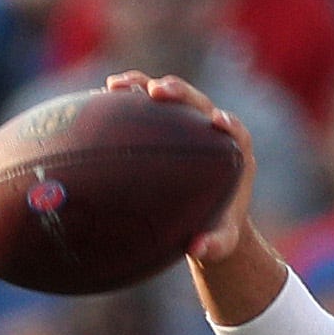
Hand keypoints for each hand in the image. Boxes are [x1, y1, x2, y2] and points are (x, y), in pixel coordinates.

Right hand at [112, 70, 258, 262]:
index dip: (227, 122)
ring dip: (143, 85)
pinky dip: (124, 99)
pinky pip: (142, 105)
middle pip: (198, 102)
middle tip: (158, 91)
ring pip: (166, 97)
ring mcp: (184, 123)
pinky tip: (98, 97)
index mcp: (234, 153)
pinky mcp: (162, 123)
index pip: (235, 130)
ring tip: (116, 85)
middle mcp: (210, 130)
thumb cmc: (217, 229)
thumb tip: (197, 250)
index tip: (217, 121)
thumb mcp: (219, 242)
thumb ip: (213, 245)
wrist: (205, 218)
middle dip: (180, 92)